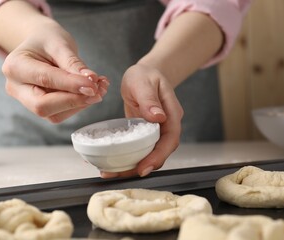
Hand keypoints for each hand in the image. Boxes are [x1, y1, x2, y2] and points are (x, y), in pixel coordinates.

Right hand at [2, 21, 108, 122]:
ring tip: (100, 86)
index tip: (93, 85)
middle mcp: (16, 88)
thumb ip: (73, 64)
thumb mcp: (60, 44)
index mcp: (15, 66)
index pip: (45, 80)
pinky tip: (92, 91)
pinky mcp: (40, 108)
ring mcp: (27, 101)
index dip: (71, 85)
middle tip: (98, 92)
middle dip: (73, 101)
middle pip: (42, 106)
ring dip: (80, 104)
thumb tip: (91, 82)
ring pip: (54, 114)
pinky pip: (61, 114)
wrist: (41, 44)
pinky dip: (79, 104)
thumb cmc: (47, 39)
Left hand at [101, 63, 182, 177]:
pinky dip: (128, 158)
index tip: (143, 167)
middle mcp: (167, 125)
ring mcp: (157, 131)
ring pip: (150, 153)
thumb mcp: (143, 82)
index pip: (170, 139)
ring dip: (133, 166)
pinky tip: (113, 162)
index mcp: (172, 113)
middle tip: (120, 174)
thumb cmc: (144, 75)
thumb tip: (158, 118)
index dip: (158, 156)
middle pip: (160, 152)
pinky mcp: (146, 134)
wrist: (142, 75)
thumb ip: (149, 99)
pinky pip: (140, 149)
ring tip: (111, 172)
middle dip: (143, 166)